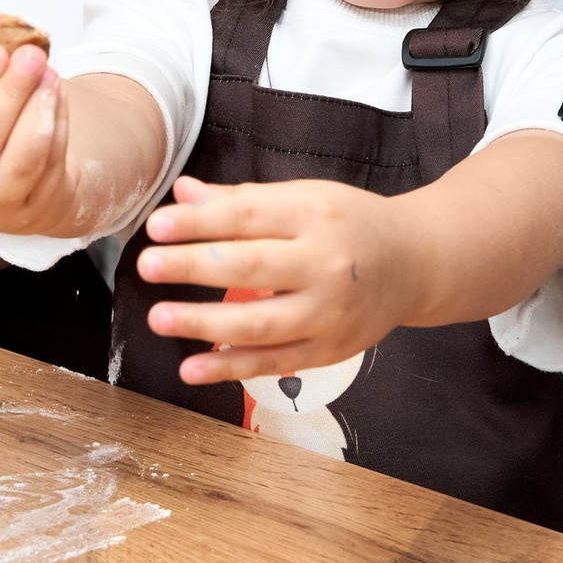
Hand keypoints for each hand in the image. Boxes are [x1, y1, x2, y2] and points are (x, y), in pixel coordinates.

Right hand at [0, 40, 84, 235]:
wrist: (12, 194)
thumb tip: (13, 46)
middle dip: (11, 91)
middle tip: (32, 55)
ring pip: (22, 160)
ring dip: (40, 111)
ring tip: (50, 75)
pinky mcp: (32, 215)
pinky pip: (50, 167)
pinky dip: (59, 127)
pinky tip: (58, 98)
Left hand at [135, 175, 418, 385]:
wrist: (416, 263)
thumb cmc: (350, 223)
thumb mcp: (304, 197)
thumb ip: (242, 201)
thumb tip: (182, 193)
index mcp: (316, 215)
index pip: (248, 218)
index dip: (198, 223)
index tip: (156, 226)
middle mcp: (326, 264)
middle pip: (251, 267)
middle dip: (193, 267)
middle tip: (147, 265)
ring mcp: (329, 313)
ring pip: (259, 323)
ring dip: (204, 323)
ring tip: (158, 318)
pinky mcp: (329, 351)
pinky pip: (273, 363)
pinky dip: (230, 369)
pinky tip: (191, 368)